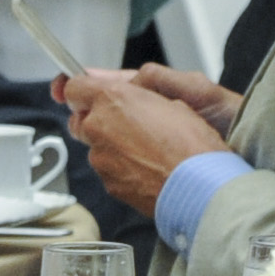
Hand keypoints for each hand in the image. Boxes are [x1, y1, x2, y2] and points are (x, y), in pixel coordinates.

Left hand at [50, 66, 231, 214]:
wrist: (200, 188)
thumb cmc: (193, 145)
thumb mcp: (172, 103)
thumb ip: (139, 99)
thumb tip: (133, 101)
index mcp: (113, 99)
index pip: (74, 87)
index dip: (81, 90)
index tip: (85, 94)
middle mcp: (98, 125)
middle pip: (81, 119)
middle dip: (98, 120)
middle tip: (128, 126)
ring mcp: (100, 156)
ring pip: (95, 146)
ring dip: (112, 146)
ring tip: (147, 152)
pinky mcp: (107, 181)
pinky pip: (108, 170)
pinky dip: (122, 169)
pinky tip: (148, 169)